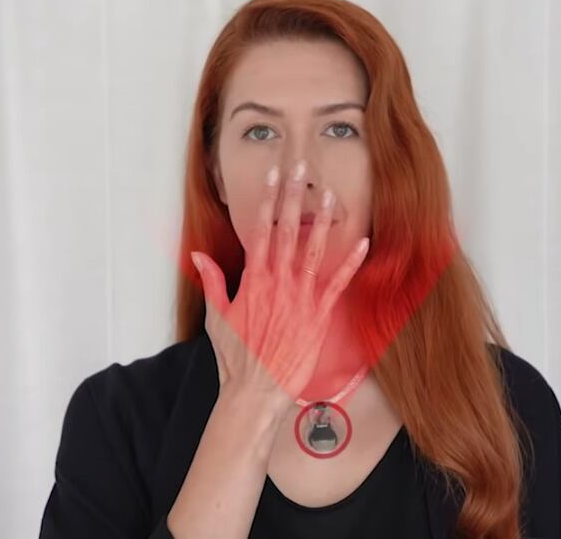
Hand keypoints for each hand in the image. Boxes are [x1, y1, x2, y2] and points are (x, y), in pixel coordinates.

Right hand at [190, 161, 370, 416]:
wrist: (254, 392)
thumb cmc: (236, 358)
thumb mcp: (216, 317)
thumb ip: (211, 282)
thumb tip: (198, 255)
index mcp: (252, 280)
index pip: (261, 231)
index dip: (268, 201)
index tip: (274, 176)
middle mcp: (277, 283)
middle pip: (286, 231)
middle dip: (294, 197)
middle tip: (302, 168)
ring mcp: (299, 298)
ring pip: (313, 250)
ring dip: (322, 221)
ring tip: (331, 194)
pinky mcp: (318, 316)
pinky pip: (337, 284)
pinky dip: (350, 263)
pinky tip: (362, 242)